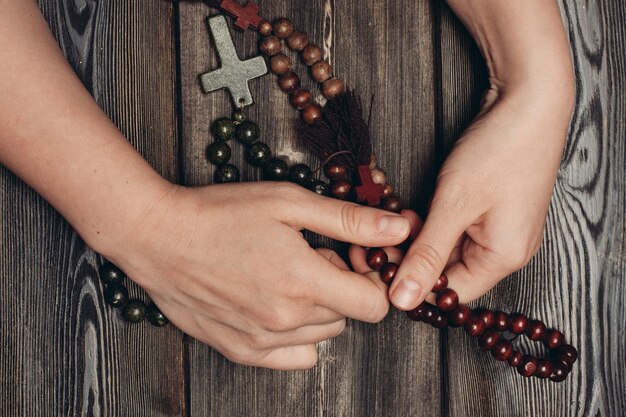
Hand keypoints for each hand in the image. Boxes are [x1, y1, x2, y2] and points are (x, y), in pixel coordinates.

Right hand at [102, 182, 409, 368]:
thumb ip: (348, 221)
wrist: (159, 237)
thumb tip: (399, 229)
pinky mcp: (241, 350)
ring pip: (322, 335)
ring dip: (316, 308)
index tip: (349, 258)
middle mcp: (287, 319)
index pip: (374, 304)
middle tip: (308, 257)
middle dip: (339, 287)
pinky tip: (274, 304)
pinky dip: (296, 336)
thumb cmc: (221, 214)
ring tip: (284, 275)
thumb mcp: (289, 203)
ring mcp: (263, 340)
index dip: (369, 278)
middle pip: (347, 316)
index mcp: (304, 281)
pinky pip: (295, 358)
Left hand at [386, 82, 573, 309]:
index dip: (412, 283)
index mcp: (503, 258)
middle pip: (449, 273)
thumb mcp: (454, 204)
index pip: (449, 295)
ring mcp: (501, 230)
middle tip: (384, 237)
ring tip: (401, 216)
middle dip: (414, 256)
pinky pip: (457, 231)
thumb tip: (402, 300)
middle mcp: (506, 250)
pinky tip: (416, 209)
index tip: (382, 264)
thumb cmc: (499, 150)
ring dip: (421, 238)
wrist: (530, 101)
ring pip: (449, 250)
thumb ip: (427, 255)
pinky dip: (434, 224)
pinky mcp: (492, 212)